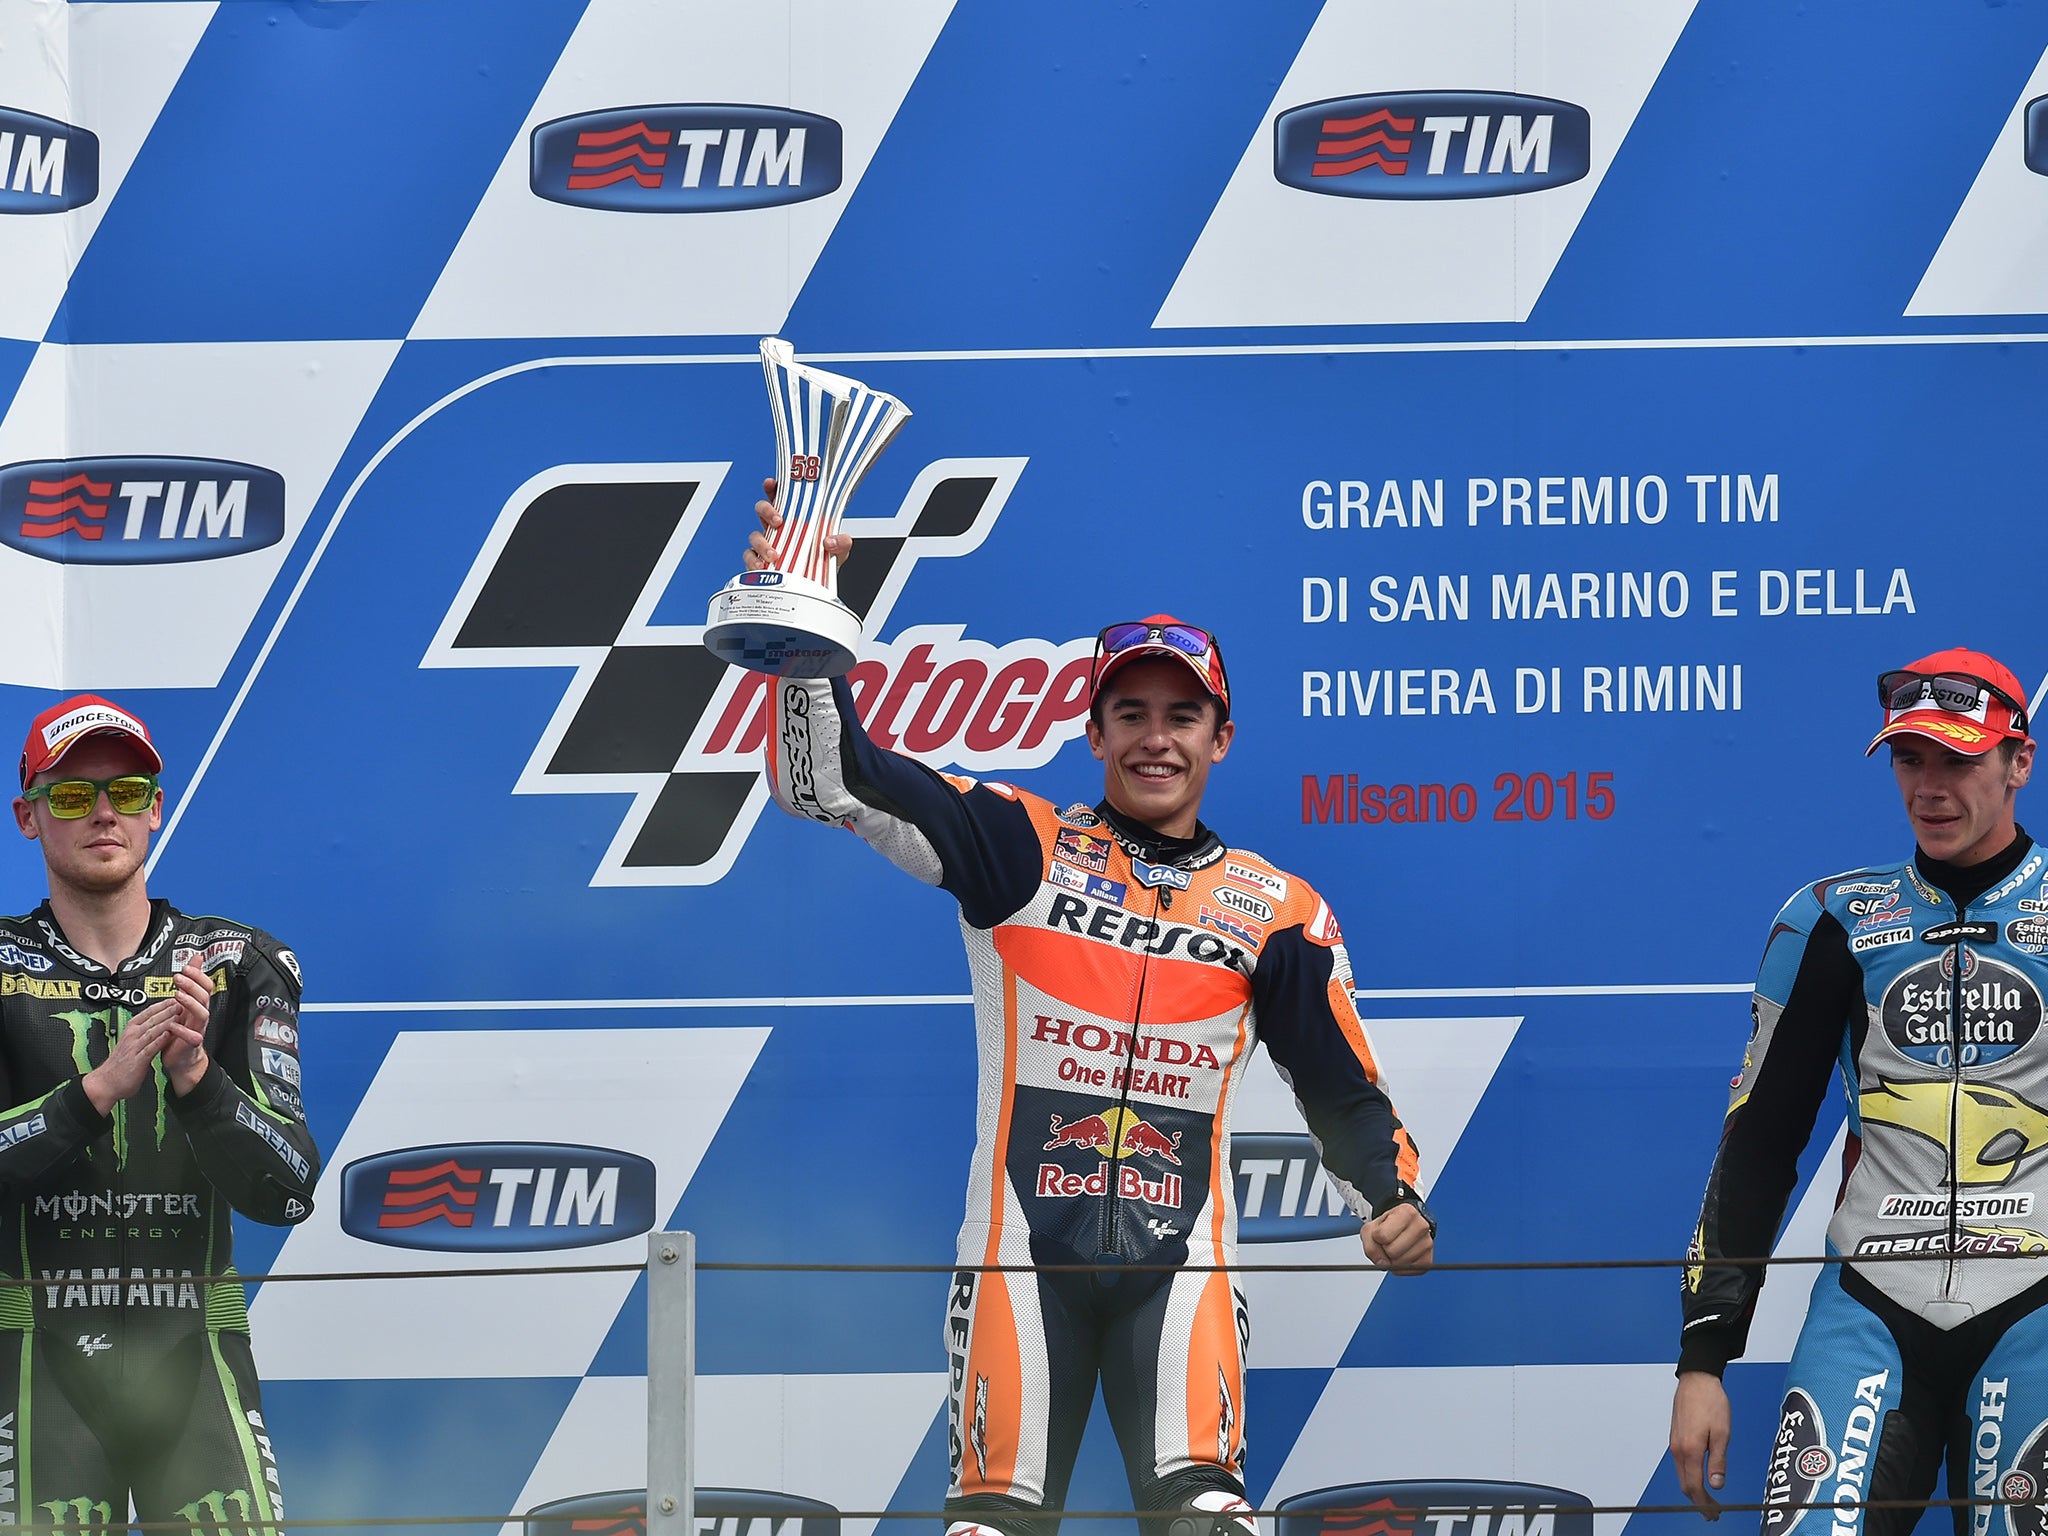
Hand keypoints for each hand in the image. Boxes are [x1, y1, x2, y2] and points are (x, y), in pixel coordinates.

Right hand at [81, 998, 174, 1112]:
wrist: (106, 1083)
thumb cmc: (121, 1063)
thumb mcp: (132, 1043)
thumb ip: (144, 1033)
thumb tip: (160, 1022)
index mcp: (130, 1030)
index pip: (148, 1012)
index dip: (162, 1004)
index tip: (176, 997)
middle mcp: (132, 1036)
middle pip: (152, 1019)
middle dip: (167, 1009)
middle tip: (182, 1002)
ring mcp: (134, 1047)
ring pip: (152, 1031)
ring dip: (166, 1022)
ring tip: (179, 1015)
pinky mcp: (137, 1060)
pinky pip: (150, 1048)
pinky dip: (159, 1040)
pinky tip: (168, 1035)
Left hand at [161, 956, 212, 1096]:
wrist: (182, 1059)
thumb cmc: (181, 1030)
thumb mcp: (185, 1003)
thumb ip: (191, 981)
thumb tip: (197, 958)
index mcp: (199, 1005)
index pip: (206, 986)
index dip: (198, 975)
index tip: (187, 966)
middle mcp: (201, 1016)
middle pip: (205, 996)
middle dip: (193, 985)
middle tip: (179, 977)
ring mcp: (199, 1029)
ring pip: (202, 1014)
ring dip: (190, 1003)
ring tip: (177, 995)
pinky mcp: (192, 1044)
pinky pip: (192, 1036)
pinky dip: (182, 1030)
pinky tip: (172, 1025)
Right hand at [746, 476, 852, 571]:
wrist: (818, 584)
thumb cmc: (824, 559)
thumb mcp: (839, 549)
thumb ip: (841, 542)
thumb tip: (831, 542)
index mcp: (794, 517)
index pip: (780, 496)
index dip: (772, 487)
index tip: (771, 484)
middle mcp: (777, 527)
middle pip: (762, 510)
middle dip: (766, 511)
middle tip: (778, 520)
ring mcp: (767, 543)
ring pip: (755, 535)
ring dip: (762, 542)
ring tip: (774, 554)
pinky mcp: (761, 560)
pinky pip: (750, 557)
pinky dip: (753, 561)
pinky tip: (762, 567)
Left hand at [1361, 1202, 1433, 1274]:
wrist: (1403, 1226)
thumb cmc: (1388, 1226)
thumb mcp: (1371, 1229)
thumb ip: (1370, 1246)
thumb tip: (1383, 1264)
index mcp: (1407, 1212)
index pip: (1382, 1236)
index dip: (1376, 1237)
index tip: (1381, 1231)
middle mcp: (1421, 1225)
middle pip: (1392, 1251)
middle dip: (1385, 1250)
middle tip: (1389, 1242)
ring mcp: (1427, 1243)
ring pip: (1401, 1263)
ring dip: (1393, 1260)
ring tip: (1396, 1247)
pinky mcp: (1429, 1258)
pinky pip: (1408, 1270)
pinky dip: (1401, 1268)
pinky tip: (1402, 1256)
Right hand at [1670, 1371, 1730, 1518]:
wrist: (1697, 1379)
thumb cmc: (1711, 1402)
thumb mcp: (1721, 1433)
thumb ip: (1718, 1461)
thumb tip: (1716, 1484)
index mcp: (1690, 1449)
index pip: (1694, 1486)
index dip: (1704, 1504)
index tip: (1714, 1513)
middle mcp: (1678, 1448)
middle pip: (1684, 1483)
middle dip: (1698, 1501)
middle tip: (1712, 1512)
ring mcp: (1675, 1442)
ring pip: (1681, 1474)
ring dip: (1693, 1489)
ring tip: (1708, 1498)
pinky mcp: (1676, 1436)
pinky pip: (1680, 1463)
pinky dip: (1689, 1476)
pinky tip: (1699, 1477)